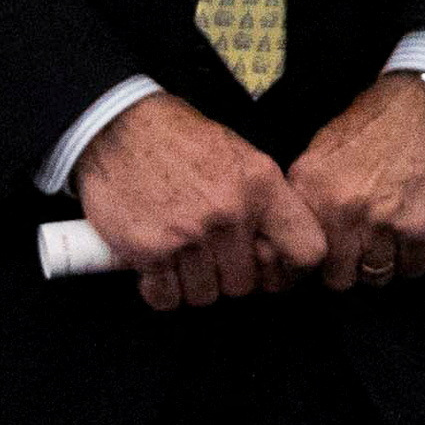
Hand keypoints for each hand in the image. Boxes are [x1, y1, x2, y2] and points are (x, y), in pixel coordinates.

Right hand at [80, 92, 327, 310]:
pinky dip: (162, 290)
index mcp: (260, 185)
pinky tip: (159, 268)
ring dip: (195, 284)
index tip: (277, 271)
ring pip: (206, 295)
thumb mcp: (240, 154)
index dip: (294, 270)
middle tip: (213, 257)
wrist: (117, 126)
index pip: (307, 251)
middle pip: (246, 283)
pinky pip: (166, 298)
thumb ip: (265, 200)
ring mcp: (187, 235)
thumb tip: (278, 250)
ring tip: (183, 257)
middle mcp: (228, 213)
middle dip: (230, 276)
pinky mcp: (148, 251)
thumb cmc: (180, 139)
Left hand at [290, 72, 424, 287]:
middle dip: (353, 266)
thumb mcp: (327, 145)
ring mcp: (383, 223)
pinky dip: (417, 256)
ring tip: (394, 239)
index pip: (303, 255)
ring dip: (387, 263)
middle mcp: (343, 210)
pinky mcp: (422, 228)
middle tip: (366, 250)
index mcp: (312, 189)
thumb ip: (312, 192)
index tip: (332, 256)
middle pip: (341, 275)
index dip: (319, 259)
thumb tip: (305, 230)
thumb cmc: (384, 118)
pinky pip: (415, 266)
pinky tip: (418, 235)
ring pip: (379, 275)